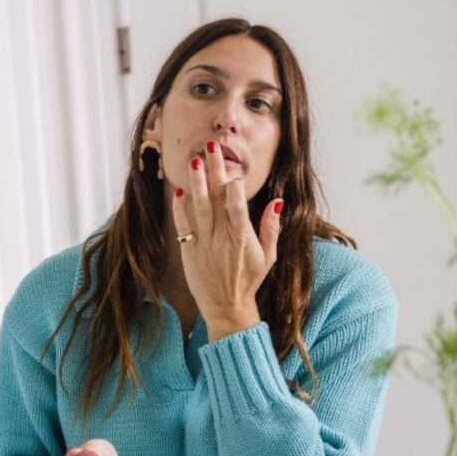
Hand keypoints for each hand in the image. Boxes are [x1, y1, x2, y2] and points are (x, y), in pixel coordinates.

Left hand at [173, 140, 282, 335]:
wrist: (226, 308)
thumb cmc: (249, 281)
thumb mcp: (268, 256)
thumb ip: (272, 228)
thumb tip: (277, 201)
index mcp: (243, 238)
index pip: (238, 207)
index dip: (235, 188)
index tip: (235, 169)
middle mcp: (222, 238)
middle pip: (217, 199)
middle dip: (215, 172)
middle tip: (211, 147)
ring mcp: (204, 244)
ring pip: (199, 208)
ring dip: (196, 184)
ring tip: (193, 162)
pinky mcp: (189, 251)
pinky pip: (183, 226)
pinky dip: (180, 210)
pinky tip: (179, 193)